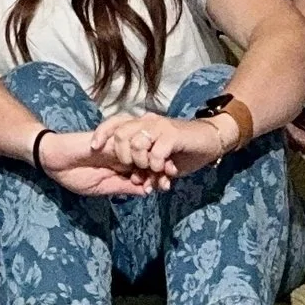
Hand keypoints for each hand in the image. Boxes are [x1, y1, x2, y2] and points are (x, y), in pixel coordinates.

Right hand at [33, 127, 166, 197]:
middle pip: (147, 158)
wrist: (54, 159)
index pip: (144, 171)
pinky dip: (139, 149)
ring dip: (153, 158)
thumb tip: (147, 192)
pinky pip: (128, 140)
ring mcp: (117, 145)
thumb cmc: (74, 176)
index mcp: (121, 168)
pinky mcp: (110, 137)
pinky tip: (146, 159)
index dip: (157, 177)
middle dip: (161, 167)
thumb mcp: (102, 188)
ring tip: (161, 169)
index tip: (166, 187)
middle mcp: (123, 154)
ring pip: (141, 149)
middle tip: (169, 177)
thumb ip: (124, 188)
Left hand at [90, 110, 230, 180]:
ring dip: (142, 163)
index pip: (114, 123)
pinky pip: (156, 152)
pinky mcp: (173, 135)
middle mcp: (147, 122)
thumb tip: (137, 183)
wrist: (211, 140)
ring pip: (136, 143)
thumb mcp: (160, 160)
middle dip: (123, 156)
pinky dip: (157, 165)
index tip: (93, 148)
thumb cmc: (184, 150)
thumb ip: (146, 167)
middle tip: (135, 169)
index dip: (101, 134)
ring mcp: (160, 127)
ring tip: (152, 171)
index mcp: (141, 125)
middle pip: (120, 134)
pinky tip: (165, 170)